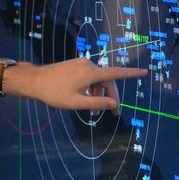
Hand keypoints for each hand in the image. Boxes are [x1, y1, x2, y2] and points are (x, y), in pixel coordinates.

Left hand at [9, 58, 146, 112]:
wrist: (34, 81)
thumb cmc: (54, 93)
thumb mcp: (77, 102)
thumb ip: (97, 104)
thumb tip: (114, 105)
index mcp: (91, 73)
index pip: (116, 73)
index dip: (131, 73)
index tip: (144, 72)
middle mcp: (88, 65)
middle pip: (106, 81)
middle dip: (110, 98)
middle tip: (113, 114)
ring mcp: (80, 64)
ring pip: (97, 81)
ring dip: (98, 95)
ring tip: (94, 113)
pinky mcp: (74, 66)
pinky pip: (88, 77)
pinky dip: (90, 89)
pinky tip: (85, 101)